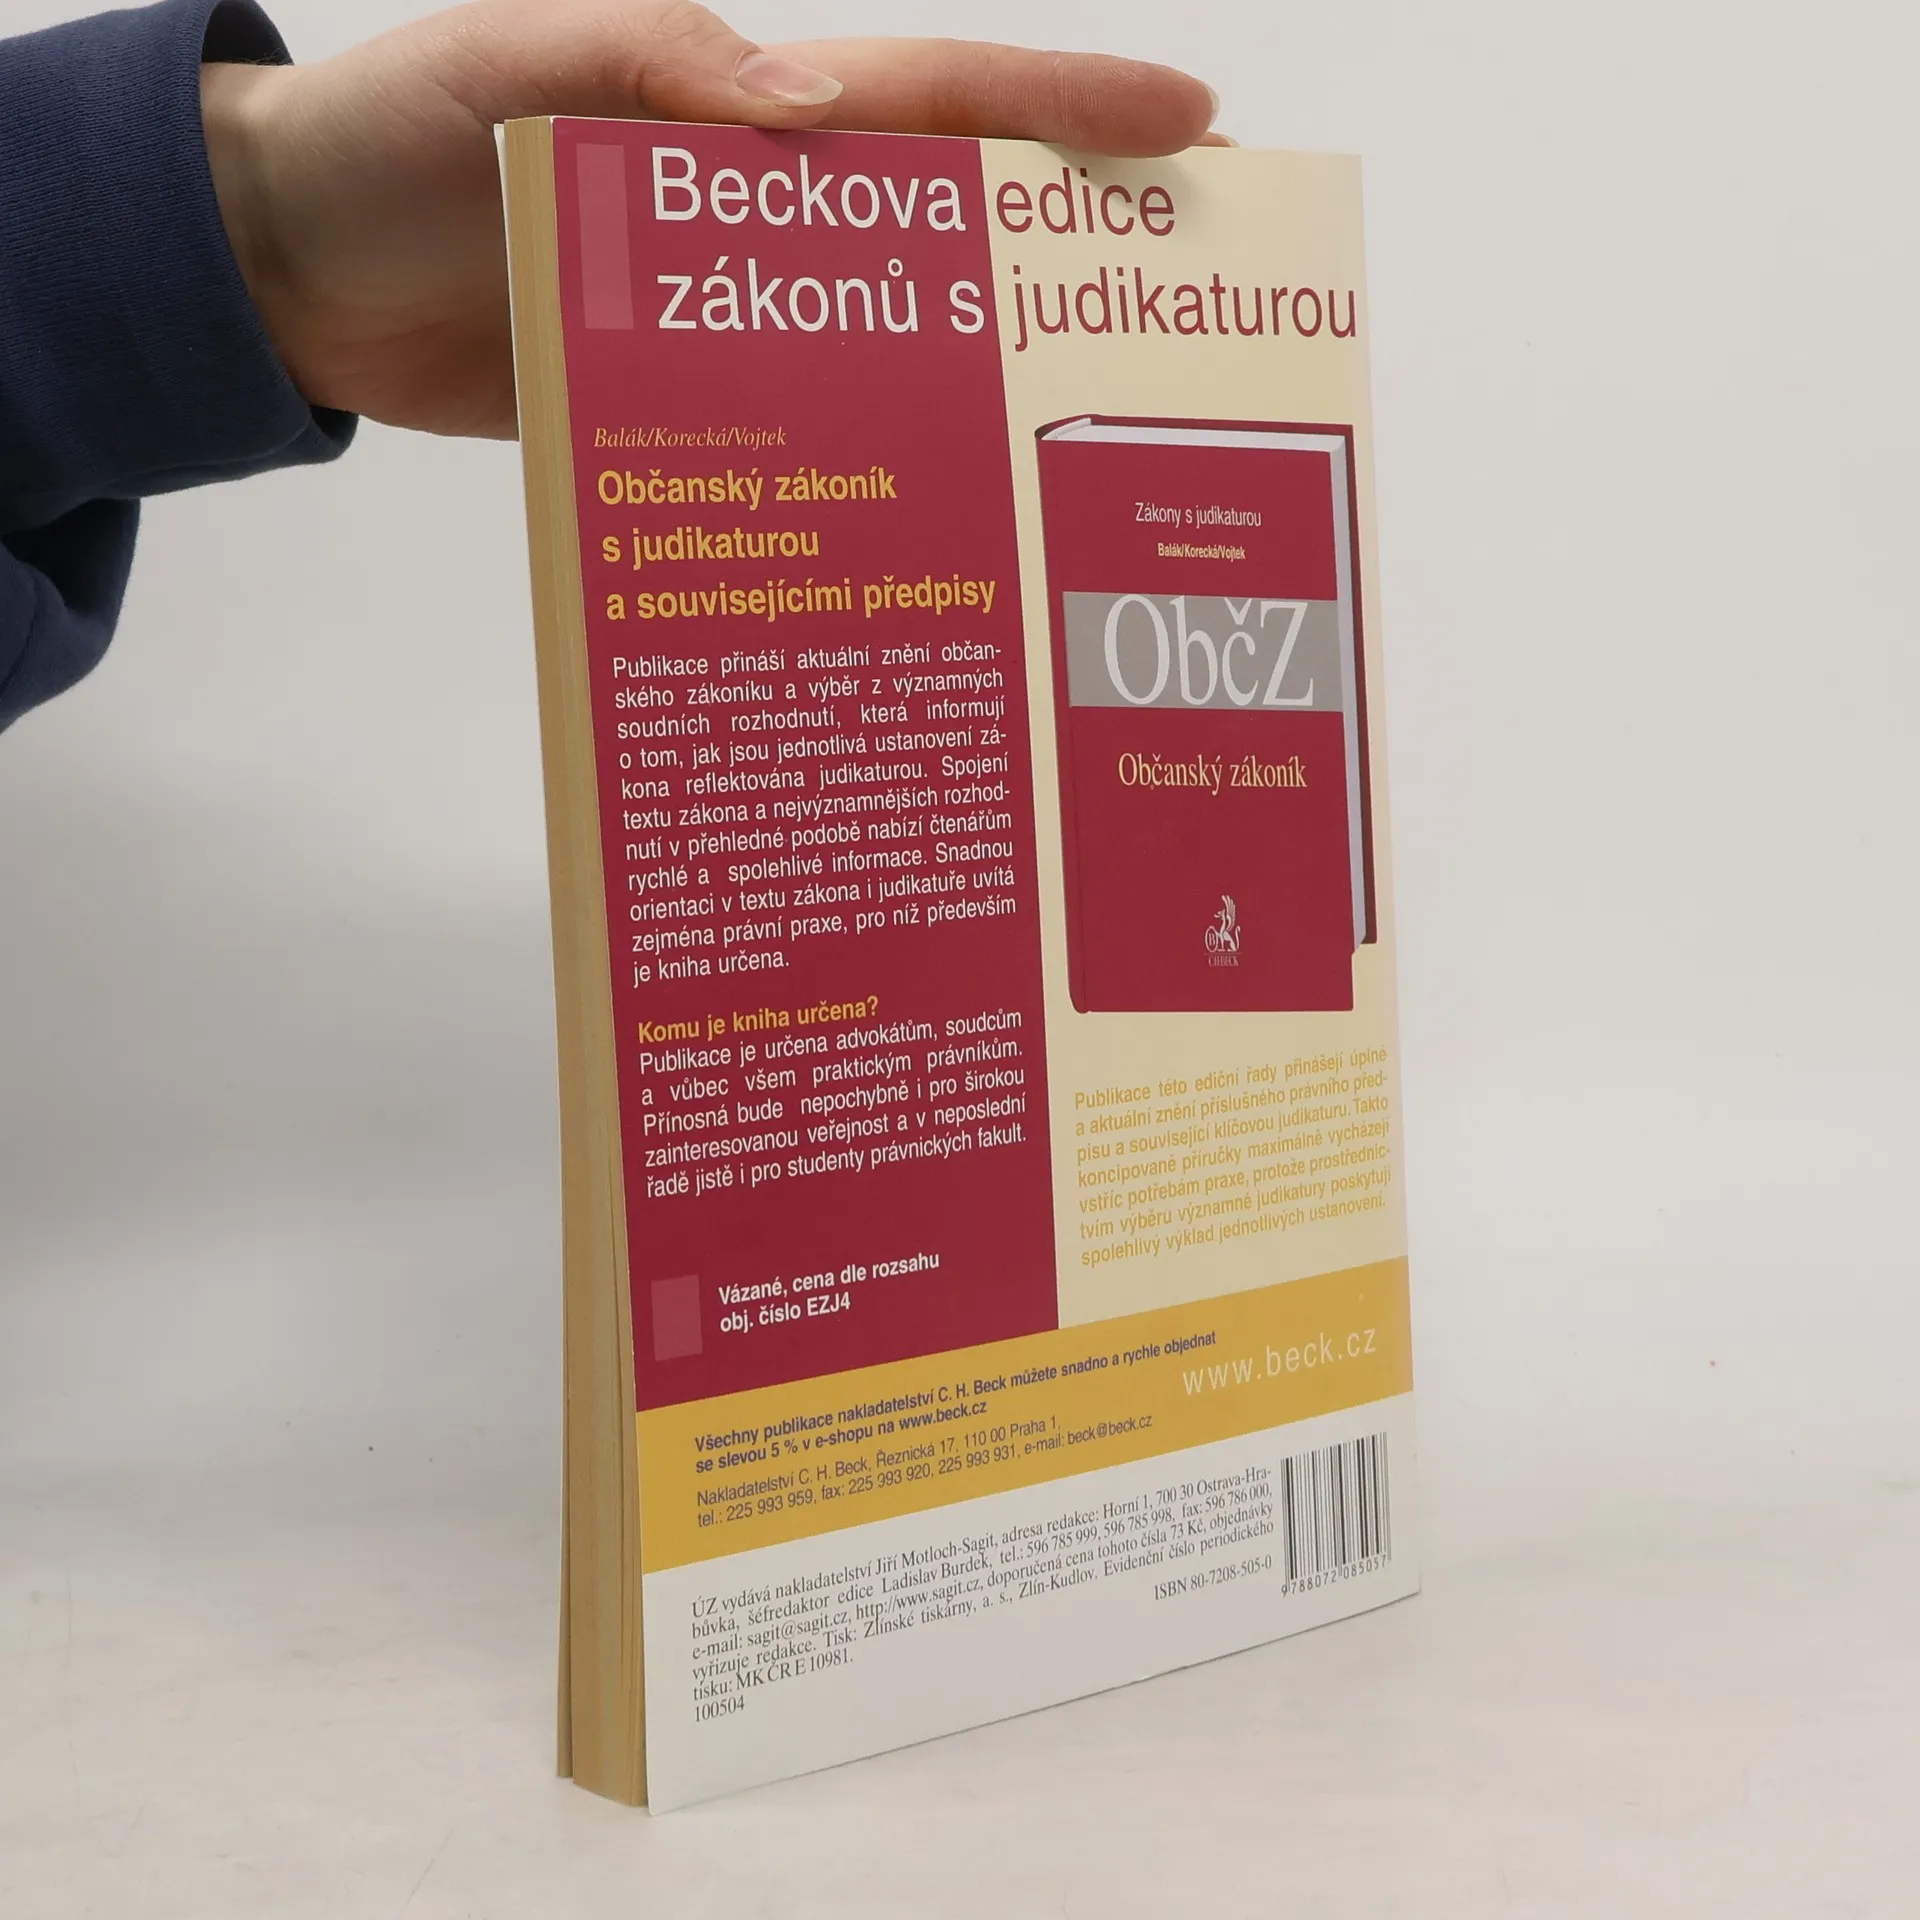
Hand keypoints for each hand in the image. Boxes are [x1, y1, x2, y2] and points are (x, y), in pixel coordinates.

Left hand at [201, 1, 1221, 438]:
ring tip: (1096, 450)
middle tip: (1188, 318)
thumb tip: (818, 109)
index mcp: (746, 115)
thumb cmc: (391, 139)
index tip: (1193, 131)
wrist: (300, 275)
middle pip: (953, 235)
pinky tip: (931, 526)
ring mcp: (737, 325)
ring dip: (989, 391)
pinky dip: (866, 473)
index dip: (1067, 109)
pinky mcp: (690, 414)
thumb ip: (652, 66)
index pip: (938, 100)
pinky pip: (801, 435)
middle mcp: (767, 223)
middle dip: (1074, 264)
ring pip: (893, 352)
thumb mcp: (512, 65)